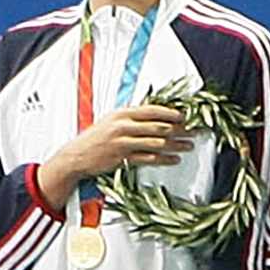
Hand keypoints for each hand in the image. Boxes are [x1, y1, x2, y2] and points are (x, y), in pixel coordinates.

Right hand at [36, 105, 194, 209]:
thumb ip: (131, 118)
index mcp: (122, 113)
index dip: (171, 113)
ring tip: (188, 146)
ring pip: (156, 142)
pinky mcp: (122, 158)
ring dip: (176, 144)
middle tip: (193, 131)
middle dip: (179, 129)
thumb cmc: (95, 139)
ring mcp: (122, 142)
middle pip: (158, 126)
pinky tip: (174, 159)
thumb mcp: (111, 121)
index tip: (185, 116)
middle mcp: (123, 125)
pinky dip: (164, 159)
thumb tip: (155, 117)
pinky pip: (149, 157)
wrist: (76, 156)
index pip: (152, 110)